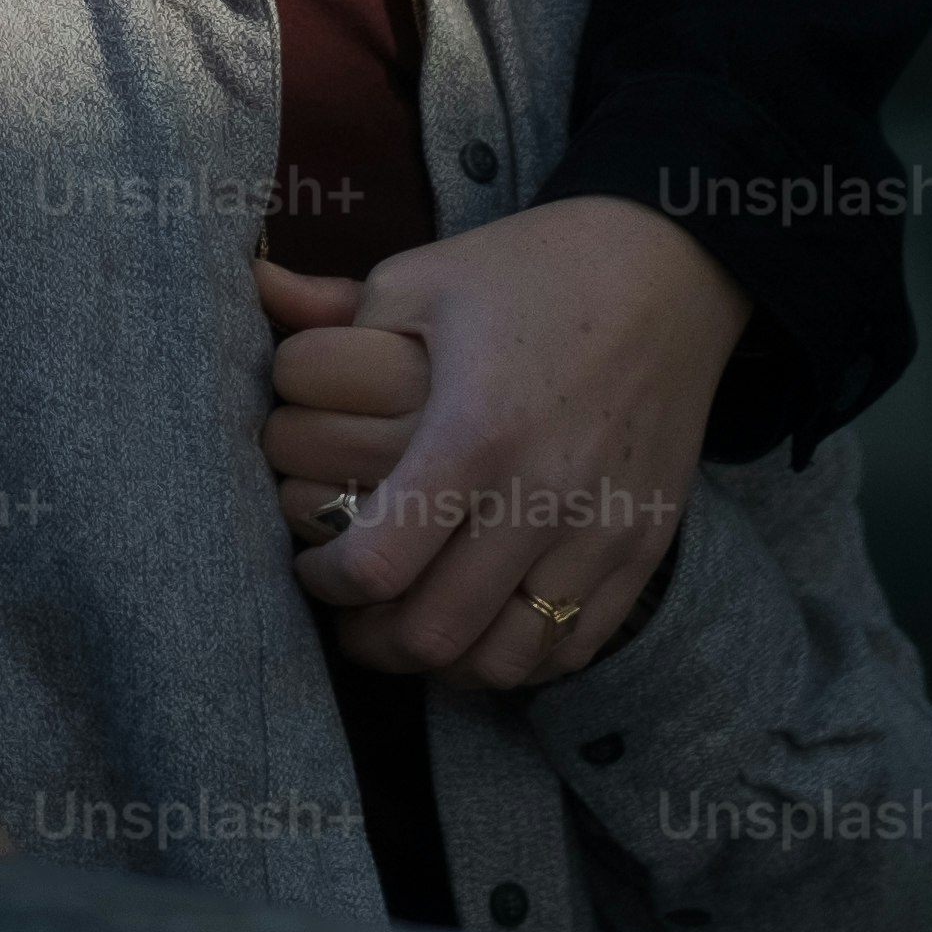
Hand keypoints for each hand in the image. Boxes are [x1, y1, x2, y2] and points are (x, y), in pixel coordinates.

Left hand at [264, 198, 744, 688]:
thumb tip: (258, 288)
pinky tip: (482, 624)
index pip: (377, 563)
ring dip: (443, 660)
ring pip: (505, 661)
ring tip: (410, 625)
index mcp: (474, 433)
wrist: (672, 271)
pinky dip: (517, 657)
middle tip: (350, 610)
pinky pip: (571, 649)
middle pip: (434, 633)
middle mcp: (541, 497)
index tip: (311, 558)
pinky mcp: (642, 547)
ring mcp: (600, 532)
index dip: (325, 579)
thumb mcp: (426, 276)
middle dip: (372, 638)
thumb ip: (333, 313)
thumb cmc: (534, 271)